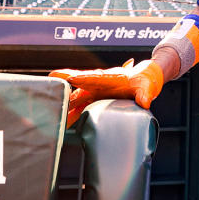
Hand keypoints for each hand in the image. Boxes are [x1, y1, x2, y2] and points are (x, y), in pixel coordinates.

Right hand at [50, 59, 164, 123]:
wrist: (146, 79)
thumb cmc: (145, 80)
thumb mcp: (147, 87)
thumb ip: (145, 94)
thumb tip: (144, 102)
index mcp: (112, 77)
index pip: (96, 77)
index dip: (84, 79)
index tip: (72, 78)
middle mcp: (101, 83)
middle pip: (80, 84)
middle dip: (66, 84)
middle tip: (51, 83)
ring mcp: (97, 90)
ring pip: (78, 96)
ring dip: (67, 103)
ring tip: (54, 112)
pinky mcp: (96, 97)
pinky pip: (82, 105)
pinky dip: (73, 112)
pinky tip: (65, 121)